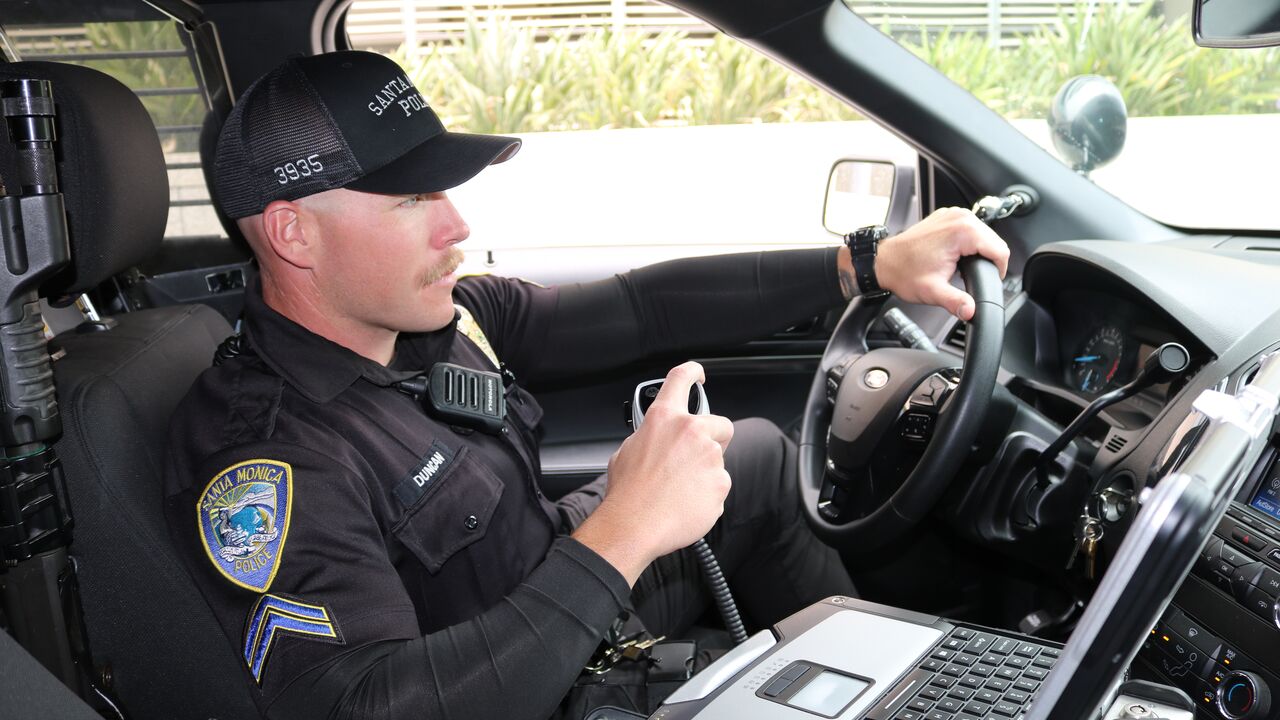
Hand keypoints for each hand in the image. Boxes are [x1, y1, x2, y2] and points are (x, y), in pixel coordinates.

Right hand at [572, 362, 733, 584]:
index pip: (682, 378)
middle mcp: (691, 432)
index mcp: (664, 418)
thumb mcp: (627, 451)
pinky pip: (719, 485)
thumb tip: (658, 440)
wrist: (634, 526)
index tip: (699, 375)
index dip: (693, 372)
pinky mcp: (721, 482)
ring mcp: (709, 457)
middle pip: (720, 423)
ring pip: (718, 459)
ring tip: (680, 489)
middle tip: (695, 456)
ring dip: (705, 471)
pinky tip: (686, 503)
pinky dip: (707, 494)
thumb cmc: (628, 493)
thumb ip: (650, 437)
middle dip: (713, 437)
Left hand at [871, 208, 1010, 320]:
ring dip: (980, 252)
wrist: (885, 262)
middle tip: (972, 278)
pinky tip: (958, 257)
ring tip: (964, 268)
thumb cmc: (904, 272)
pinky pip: (971, 230)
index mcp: (961, 231)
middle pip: (994, 241)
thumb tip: (971, 311)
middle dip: (988, 261)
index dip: (999, 270)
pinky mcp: (948, 216)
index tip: (989, 282)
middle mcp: (960, 217)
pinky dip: (970, 244)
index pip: (1000, 250)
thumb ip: (955, 302)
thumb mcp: (932, 292)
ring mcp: (953, 214)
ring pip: (985, 235)